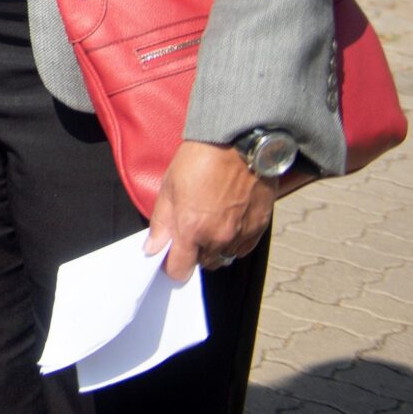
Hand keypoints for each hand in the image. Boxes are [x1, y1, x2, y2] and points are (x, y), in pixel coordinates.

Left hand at [145, 140, 272, 282]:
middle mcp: (217, 237)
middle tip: (191, 232)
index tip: (169, 259)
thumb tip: (152, 249)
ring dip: (215, 249)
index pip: (179, 269)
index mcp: (191, 228)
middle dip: (194, 254)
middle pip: (203, 264)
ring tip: (211, 224)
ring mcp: (241, 234)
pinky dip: (235, 242)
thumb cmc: (200, 160)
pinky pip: (243, 249)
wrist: (238, 144)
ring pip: (224, 257)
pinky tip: (229, 222)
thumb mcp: (169, 187)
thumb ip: (161, 223)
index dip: (171, 267)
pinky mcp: (260, 228)